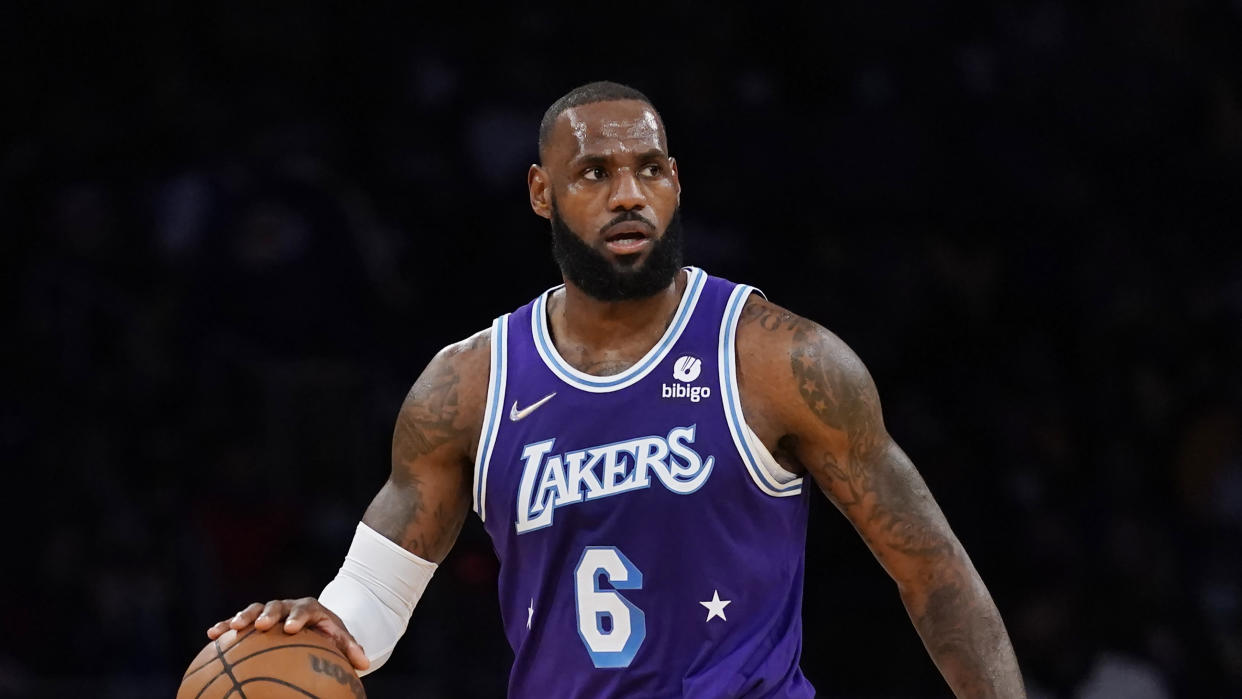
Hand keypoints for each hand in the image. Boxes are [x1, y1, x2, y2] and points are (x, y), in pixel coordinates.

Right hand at [206, 598, 369, 671]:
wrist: (313, 622)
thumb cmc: (328, 633)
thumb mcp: (340, 639)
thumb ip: (350, 649)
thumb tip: (365, 665)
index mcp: (310, 609)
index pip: (304, 610)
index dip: (298, 617)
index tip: (292, 628)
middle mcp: (288, 606)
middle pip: (276, 606)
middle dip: (268, 614)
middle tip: (262, 625)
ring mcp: (270, 611)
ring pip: (254, 609)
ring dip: (242, 617)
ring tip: (230, 628)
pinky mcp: (256, 618)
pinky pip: (239, 621)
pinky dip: (226, 625)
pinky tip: (212, 634)